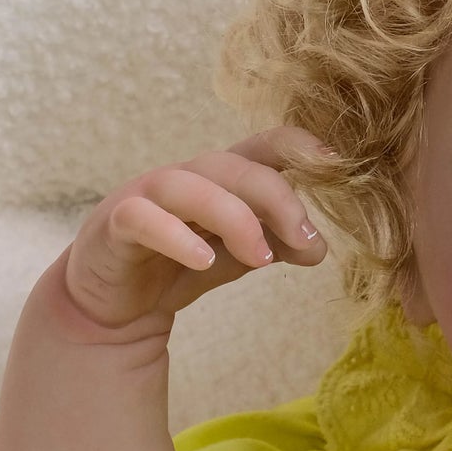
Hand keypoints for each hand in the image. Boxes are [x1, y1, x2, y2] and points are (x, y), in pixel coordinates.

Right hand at [56, 125, 330, 337]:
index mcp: (219, 179)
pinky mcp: (115, 224)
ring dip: (232, 218)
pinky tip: (203, 262)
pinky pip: (143, 220)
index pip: (260, 147)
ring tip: (262, 259)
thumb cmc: (180, 265)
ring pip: (189, 186)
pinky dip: (175, 238)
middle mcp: (184, 177)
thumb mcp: (240, 255)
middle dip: (275, 199)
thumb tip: (318, 248)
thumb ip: (278, 245)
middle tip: (305, 239)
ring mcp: (145, 196)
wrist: (116, 305)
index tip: (336, 163)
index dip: (296, 145)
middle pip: (232, 166)